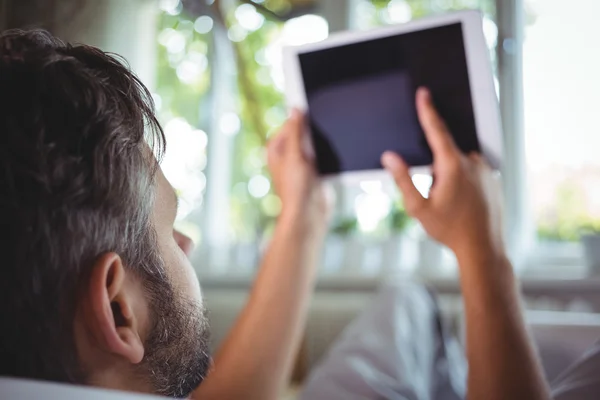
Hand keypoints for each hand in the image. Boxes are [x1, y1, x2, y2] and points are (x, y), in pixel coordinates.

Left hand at [267, 110, 330, 229]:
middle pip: (302, 132)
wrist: (309, 214)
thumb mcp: (295, 155)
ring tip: (325, 146)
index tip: (312, 105)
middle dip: (312, 130)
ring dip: (321, 143)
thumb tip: (295, 110)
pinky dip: (327, 153)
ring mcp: (300, 163)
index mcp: (276, 149)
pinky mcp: (313, 171)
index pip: (288, 124)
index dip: (299, 116)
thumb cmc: (296, 188)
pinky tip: (331, 156)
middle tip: (323, 126)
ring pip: (313, 143)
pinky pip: (321, 154)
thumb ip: (296, 131)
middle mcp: (287, 155)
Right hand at [381, 88, 503, 260]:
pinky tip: (463, 204)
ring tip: (451, 203)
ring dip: (450, 176)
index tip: (423, 93)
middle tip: (437, 196)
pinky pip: (472, 171)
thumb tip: (390, 157)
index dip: (427, 110)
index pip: (437, 130)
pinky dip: (463, 182)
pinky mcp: (493, 179)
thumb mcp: (418, 207)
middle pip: (445, 153)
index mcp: (452, 166)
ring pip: (459, 163)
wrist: (483, 247)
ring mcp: (486, 170)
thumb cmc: (449, 229)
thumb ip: (403, 179)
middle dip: (435, 170)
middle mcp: (473, 162)